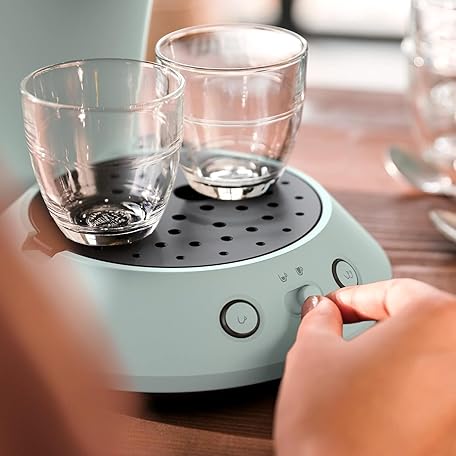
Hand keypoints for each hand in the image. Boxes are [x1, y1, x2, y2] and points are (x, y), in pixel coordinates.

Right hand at [274, 279, 455, 455]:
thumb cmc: (333, 428)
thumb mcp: (312, 353)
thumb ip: (320, 319)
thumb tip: (324, 313)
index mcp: (438, 322)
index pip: (396, 289)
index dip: (355, 296)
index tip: (335, 307)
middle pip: (419, 324)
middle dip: (376, 324)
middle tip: (342, 334)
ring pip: (428, 361)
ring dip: (392, 357)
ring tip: (356, 372)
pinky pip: (435, 396)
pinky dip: (408, 392)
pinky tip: (376, 405)